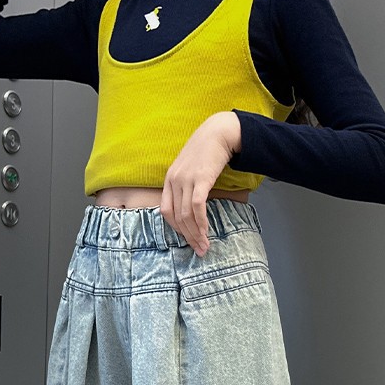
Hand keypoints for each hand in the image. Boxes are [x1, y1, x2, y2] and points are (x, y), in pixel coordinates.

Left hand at [160, 113, 243, 256]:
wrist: (218, 133)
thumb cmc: (207, 152)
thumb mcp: (190, 169)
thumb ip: (186, 185)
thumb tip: (192, 207)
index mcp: (169, 180)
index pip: (166, 211)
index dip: (176, 229)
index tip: (188, 239)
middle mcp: (174, 180)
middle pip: (176, 216)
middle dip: (187, 237)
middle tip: (199, 250)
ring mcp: (186, 179)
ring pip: (186, 215)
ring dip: (195, 234)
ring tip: (205, 246)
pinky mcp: (200, 179)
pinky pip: (197, 206)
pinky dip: (201, 222)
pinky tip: (206, 232)